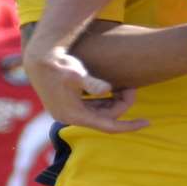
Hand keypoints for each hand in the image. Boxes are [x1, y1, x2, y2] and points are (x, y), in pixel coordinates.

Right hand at [24, 46, 146, 133]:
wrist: (38, 59)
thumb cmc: (57, 65)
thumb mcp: (75, 73)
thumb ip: (91, 82)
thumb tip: (106, 88)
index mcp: (75, 115)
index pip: (108, 126)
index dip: (129, 125)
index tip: (147, 122)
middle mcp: (71, 118)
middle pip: (105, 118)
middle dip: (121, 104)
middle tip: (132, 87)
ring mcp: (69, 113)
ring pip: (100, 112)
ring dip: (113, 102)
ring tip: (125, 86)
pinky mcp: (68, 105)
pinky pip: (92, 107)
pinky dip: (104, 100)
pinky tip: (113, 88)